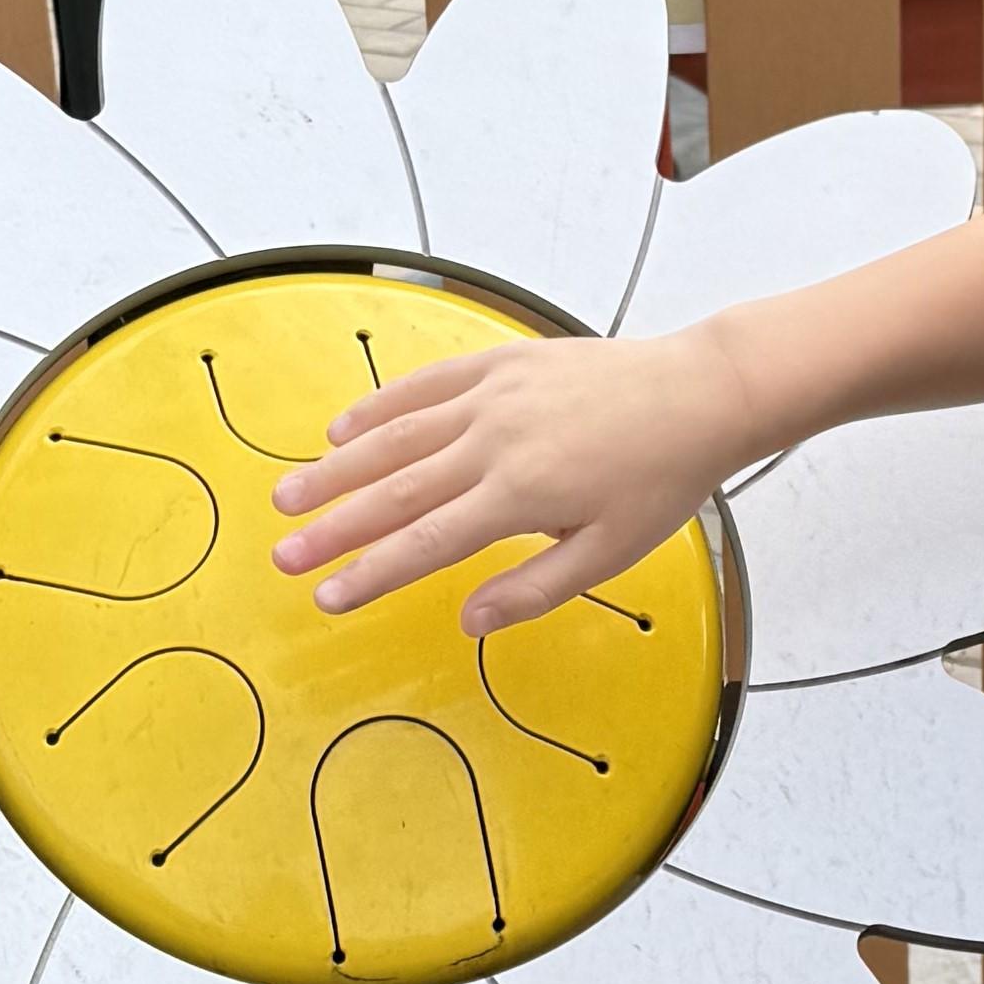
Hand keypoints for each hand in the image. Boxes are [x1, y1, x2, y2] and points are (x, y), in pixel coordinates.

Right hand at [274, 322, 750, 633]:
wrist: (699, 393)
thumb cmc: (660, 478)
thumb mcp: (609, 553)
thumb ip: (533, 588)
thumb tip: (469, 621)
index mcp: (520, 496)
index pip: (425, 545)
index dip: (369, 574)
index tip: (327, 597)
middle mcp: (495, 442)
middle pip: (394, 491)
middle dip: (332, 527)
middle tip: (283, 554)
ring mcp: (493, 396)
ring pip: (397, 436)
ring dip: (337, 468)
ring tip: (291, 496)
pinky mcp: (501, 362)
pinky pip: (425, 385)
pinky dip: (379, 407)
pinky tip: (343, 430)